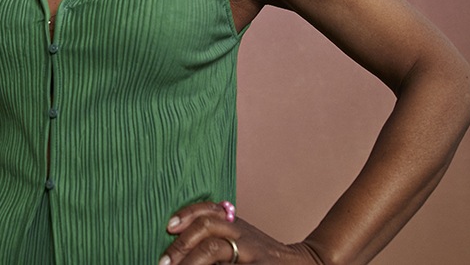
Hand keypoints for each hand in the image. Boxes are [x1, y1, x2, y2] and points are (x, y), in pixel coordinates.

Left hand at [159, 202, 321, 264]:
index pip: (208, 210)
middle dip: (181, 245)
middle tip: (163, 262)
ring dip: (190, 261)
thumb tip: (176, 244)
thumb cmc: (262, 256)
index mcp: (235, 225)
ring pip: (214, 249)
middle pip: (208, 227)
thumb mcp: (240, 238)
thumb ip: (216, 235)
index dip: (187, 214)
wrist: (306, 264)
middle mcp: (243, 235)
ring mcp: (251, 254)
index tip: (169, 225)